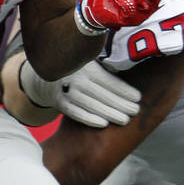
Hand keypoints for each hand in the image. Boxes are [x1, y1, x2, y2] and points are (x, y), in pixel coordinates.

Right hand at [19, 58, 140, 127]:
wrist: (46, 74)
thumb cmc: (77, 68)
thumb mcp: (88, 60)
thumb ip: (106, 64)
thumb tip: (131, 65)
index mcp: (86, 64)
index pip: (109, 80)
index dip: (124, 90)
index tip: (138, 98)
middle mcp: (76, 77)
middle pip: (103, 94)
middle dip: (121, 104)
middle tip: (135, 111)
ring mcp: (66, 90)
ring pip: (91, 105)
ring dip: (110, 113)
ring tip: (125, 120)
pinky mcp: (59, 102)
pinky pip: (76, 113)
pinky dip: (89, 119)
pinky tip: (104, 124)